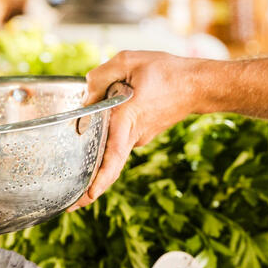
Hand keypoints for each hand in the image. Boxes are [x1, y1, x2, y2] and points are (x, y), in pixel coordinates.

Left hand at [71, 50, 202, 208]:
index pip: (113, 154)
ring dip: (96, 163)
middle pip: (109, 166)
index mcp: (128, 119)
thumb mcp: (128, 61)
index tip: (90, 196)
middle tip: (70, 206)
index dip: (101, 178)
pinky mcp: (142, 134)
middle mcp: (133, 135)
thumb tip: (86, 95)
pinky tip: (94, 142)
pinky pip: (120, 141)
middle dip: (91, 187)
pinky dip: (107, 145)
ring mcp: (139, 137)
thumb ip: (100, 76)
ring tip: (75, 180)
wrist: (197, 84)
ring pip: (113, 152)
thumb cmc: (166, 71)